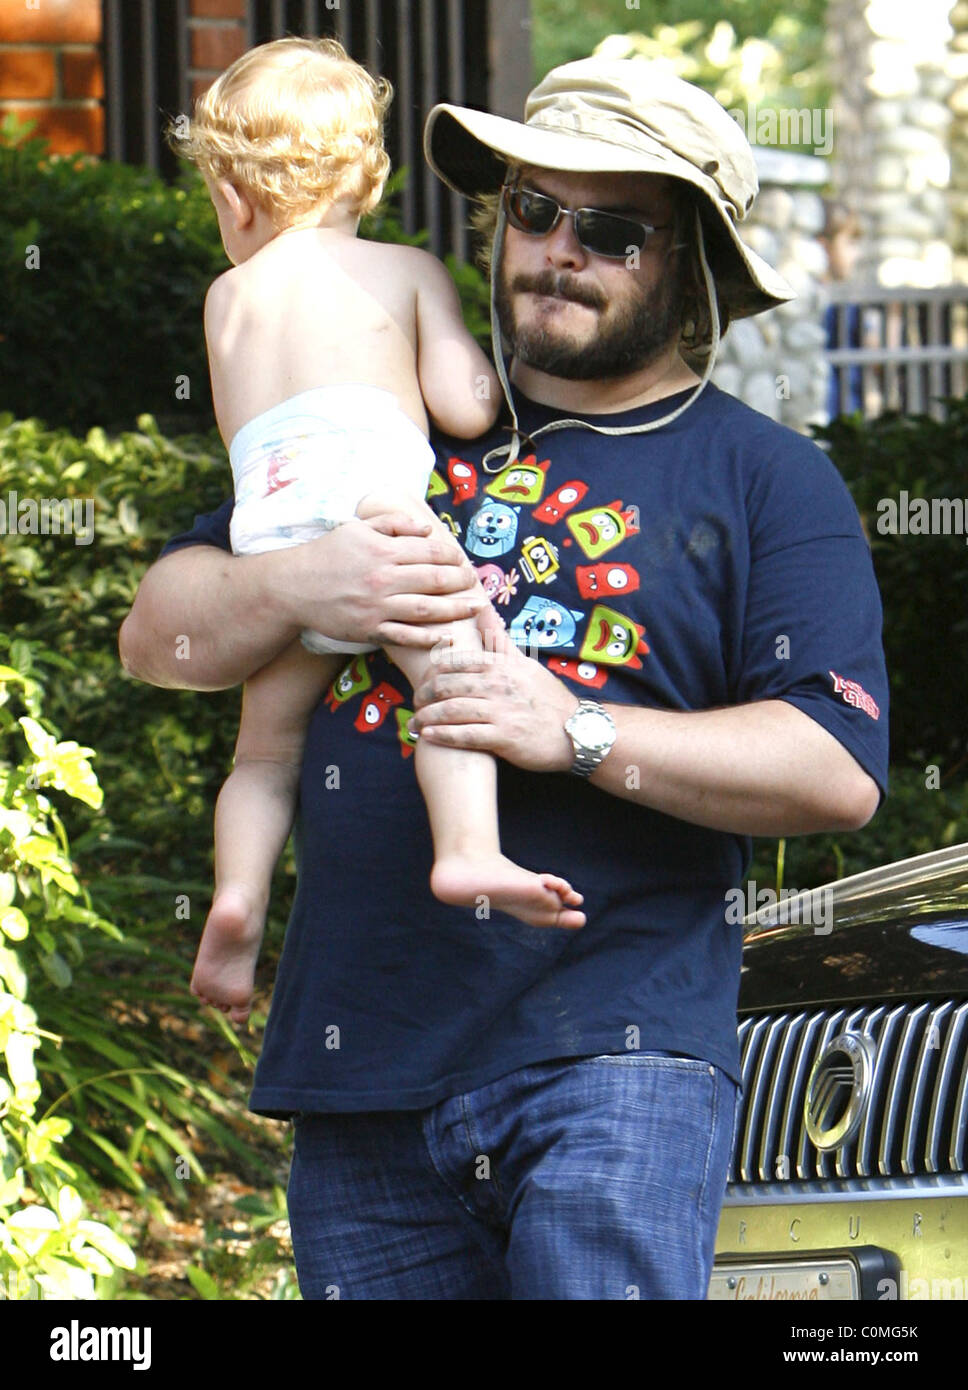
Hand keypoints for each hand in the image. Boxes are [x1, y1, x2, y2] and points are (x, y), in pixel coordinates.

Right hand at [273, 511, 484, 648]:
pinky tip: (445, 636)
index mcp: (382, 551)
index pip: (429, 551)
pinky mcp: (368, 629)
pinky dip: (426, 637)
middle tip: (475, 583)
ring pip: (426, 609)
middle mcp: (383, 579)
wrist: (293, 586)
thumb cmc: (327, 553)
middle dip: (460, 581)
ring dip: (455, 609)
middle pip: (434, 580)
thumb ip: (393, 524)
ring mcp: (377, 607)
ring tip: (475, 608)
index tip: (462, 560)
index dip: (452, 556)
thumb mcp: (357, 528)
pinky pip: (404, 636)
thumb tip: (427, 530)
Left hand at [409, 608, 577, 771]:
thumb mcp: (524, 662)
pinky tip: (428, 736)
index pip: (454, 662)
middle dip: (424, 695)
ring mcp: (501, 711)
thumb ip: (498, 638)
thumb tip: (480, 606)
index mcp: (500, 665)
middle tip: (414, 703)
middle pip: (447, 686)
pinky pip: (465, 735)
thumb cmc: (546, 698)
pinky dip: (443, 735)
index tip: (421, 680)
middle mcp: (498, 684)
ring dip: (427, 717)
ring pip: (452, 710)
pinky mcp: (504, 737)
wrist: (575, 731)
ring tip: (414, 724)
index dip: (432, 671)